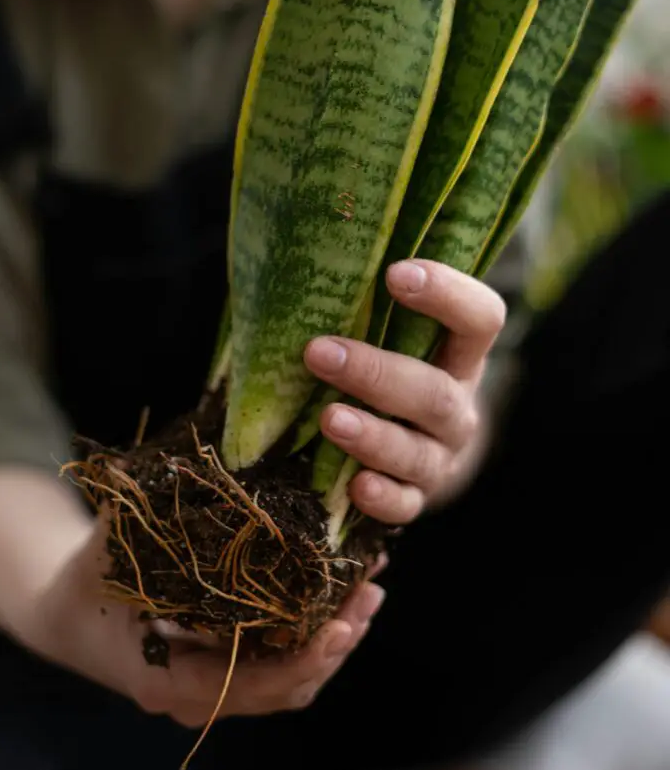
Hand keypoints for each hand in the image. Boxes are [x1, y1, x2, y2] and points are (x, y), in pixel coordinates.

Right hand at [35, 515, 386, 725]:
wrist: (65, 614)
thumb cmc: (85, 577)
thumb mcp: (108, 544)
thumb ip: (144, 512)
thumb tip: (184, 459)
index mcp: (165, 678)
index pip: (248, 684)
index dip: (300, 660)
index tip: (340, 626)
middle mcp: (196, 698)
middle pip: (285, 689)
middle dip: (335, 644)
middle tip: (370, 593)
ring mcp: (215, 691)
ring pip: (291, 683)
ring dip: (336, 640)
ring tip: (370, 589)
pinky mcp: (230, 674)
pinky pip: (283, 667)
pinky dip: (317, 636)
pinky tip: (343, 593)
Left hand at [303, 260, 505, 524]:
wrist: (417, 448)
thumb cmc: (390, 369)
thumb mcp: (390, 337)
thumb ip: (362, 309)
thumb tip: (289, 264)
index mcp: (461, 355)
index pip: (480, 318)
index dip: (448, 295)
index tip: (395, 274)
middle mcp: (458, 406)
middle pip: (436, 393)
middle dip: (376, 373)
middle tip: (319, 352)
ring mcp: (441, 457)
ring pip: (418, 452)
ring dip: (372, 435)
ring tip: (329, 419)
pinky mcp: (417, 498)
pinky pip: (405, 505)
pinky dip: (382, 497)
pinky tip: (355, 486)